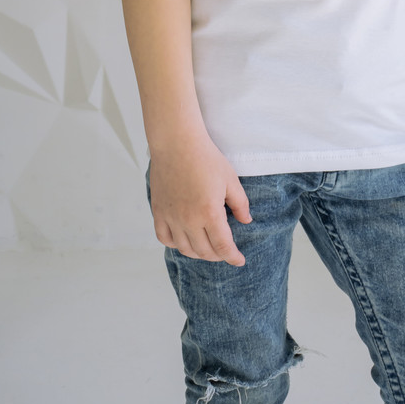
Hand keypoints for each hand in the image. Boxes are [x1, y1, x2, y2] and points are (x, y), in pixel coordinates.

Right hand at [148, 136, 252, 265]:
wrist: (177, 143)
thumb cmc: (206, 158)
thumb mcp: (230, 179)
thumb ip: (240, 204)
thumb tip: (246, 221)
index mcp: (209, 213)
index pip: (223, 246)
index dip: (233, 257)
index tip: (239, 260)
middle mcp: (188, 220)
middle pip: (205, 251)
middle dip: (218, 255)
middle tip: (225, 251)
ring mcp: (171, 217)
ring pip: (185, 249)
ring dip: (198, 252)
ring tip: (207, 247)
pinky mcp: (158, 211)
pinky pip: (165, 238)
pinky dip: (175, 243)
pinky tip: (184, 238)